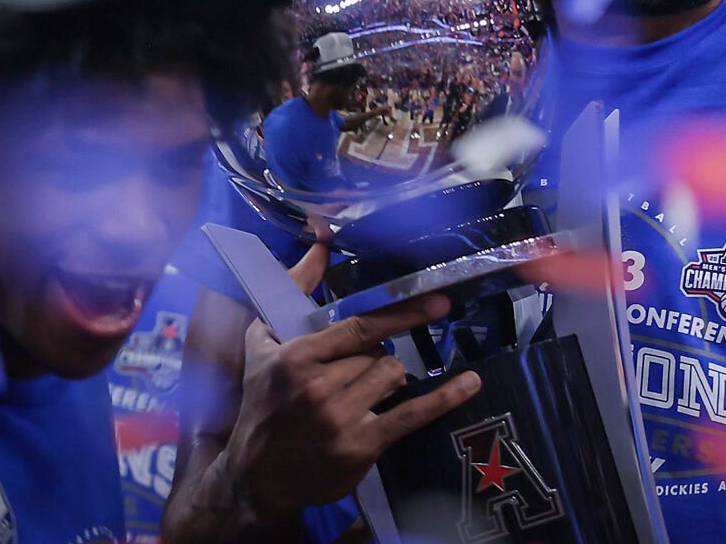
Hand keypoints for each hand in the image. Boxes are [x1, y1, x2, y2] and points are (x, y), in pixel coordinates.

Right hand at [220, 245, 480, 514]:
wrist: (256, 478)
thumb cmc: (261, 403)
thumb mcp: (262, 343)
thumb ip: (295, 290)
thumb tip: (320, 247)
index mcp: (297, 358)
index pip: (360, 327)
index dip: (401, 313)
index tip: (435, 301)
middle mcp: (319, 388)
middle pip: (379, 353)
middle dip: (375, 357)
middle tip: (353, 374)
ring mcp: (341, 419)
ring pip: (393, 376)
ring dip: (389, 378)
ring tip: (365, 392)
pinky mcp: (360, 446)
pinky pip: (412, 414)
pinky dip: (444, 399)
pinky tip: (469, 383)